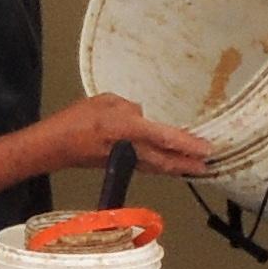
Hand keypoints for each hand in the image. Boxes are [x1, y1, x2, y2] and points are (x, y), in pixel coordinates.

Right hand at [46, 92, 215, 180]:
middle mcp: (130, 148)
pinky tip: (172, 165)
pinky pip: (149, 167)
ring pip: (159, 167)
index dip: (187, 145)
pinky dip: (164, 167)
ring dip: (179, 168)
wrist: (56, 145)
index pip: (164, 138)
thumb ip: (129, 108)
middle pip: (167, 160)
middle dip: (189, 163)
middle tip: (210, 165)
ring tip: (197, 167)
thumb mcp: (105, 101)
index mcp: (127, 129)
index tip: (206, 148)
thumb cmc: (77, 119)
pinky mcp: (122, 166)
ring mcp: (126, 161)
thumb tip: (143, 116)